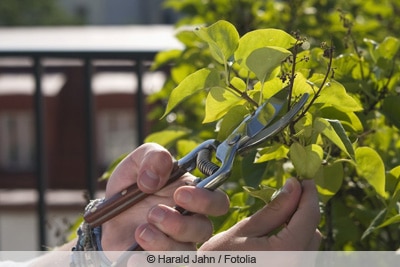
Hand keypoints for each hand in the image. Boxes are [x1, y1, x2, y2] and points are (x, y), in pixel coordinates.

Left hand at [101, 143, 229, 250]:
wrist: (105, 214)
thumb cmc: (130, 186)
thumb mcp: (137, 162)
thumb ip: (152, 157)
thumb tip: (155, 178)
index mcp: (192, 196)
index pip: (218, 202)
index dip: (206, 200)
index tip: (179, 194)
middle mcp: (190, 222)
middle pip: (204, 230)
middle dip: (180, 223)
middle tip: (153, 213)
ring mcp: (176, 244)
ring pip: (186, 253)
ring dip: (163, 243)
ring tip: (140, 231)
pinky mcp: (159, 260)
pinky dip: (150, 262)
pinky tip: (134, 257)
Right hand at [199, 178, 320, 250]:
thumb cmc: (220, 260)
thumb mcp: (244, 231)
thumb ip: (274, 210)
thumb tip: (294, 186)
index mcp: (287, 253)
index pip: (309, 217)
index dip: (308, 195)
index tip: (303, 179)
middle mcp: (298, 265)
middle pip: (313, 231)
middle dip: (303, 210)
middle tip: (287, 194)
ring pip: (309, 244)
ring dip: (299, 226)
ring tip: (277, 215)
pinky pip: (301, 255)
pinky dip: (293, 240)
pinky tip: (275, 234)